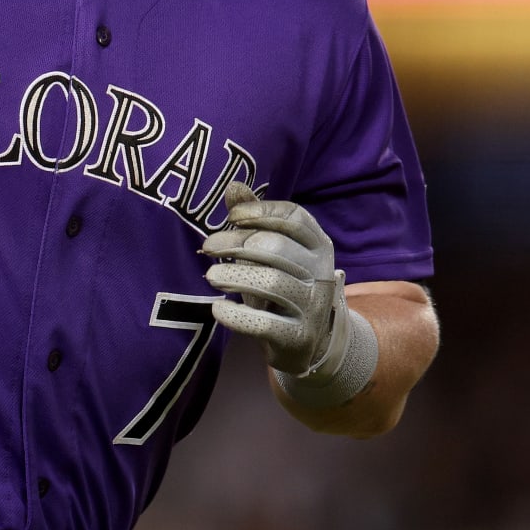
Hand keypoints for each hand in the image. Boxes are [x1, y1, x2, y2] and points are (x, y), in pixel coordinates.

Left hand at [201, 183, 377, 406]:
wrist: (305, 343)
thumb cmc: (283, 286)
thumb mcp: (272, 253)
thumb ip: (254, 220)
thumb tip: (234, 186)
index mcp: (318, 245)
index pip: (295, 217)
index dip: (262, 212)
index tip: (233, 217)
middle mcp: (322, 272)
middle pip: (278, 248)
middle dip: (237, 244)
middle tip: (207, 246)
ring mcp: (313, 307)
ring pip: (273, 283)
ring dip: (235, 276)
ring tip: (211, 276)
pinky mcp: (298, 337)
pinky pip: (265, 323)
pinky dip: (237, 315)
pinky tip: (218, 309)